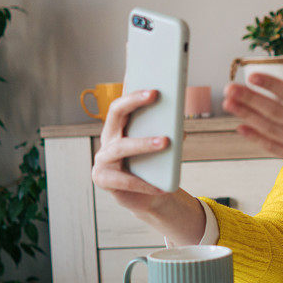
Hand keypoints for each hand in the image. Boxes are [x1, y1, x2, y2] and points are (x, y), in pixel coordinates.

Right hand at [91, 89, 171, 212]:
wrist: (149, 197)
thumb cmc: (155, 168)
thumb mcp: (162, 149)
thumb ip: (166, 133)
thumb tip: (180, 123)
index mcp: (120, 128)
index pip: (123, 103)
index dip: (134, 92)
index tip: (152, 85)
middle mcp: (108, 140)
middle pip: (115, 114)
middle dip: (134, 101)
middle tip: (155, 94)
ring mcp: (102, 159)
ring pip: (120, 147)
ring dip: (144, 143)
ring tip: (166, 142)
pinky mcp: (102, 179)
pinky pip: (123, 180)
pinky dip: (144, 183)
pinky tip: (161, 186)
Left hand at [221, 44, 282, 192]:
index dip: (272, 85)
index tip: (252, 75)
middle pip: (277, 112)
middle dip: (251, 100)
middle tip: (229, 88)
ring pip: (272, 129)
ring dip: (248, 116)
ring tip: (228, 103)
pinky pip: (275, 147)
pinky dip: (258, 138)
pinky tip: (241, 127)